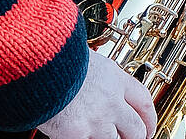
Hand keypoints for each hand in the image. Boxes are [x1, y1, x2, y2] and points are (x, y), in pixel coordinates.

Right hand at [37, 51, 156, 138]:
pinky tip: (82, 136)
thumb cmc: (54, 55)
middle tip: (135, 138)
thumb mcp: (85, 58)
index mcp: (114, 78)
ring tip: (104, 137)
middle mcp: (110, 100)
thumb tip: (96, 80)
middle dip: (137, 136)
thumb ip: (96, 75)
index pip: (143, 101)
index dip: (149, 117)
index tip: (148, 125)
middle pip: (136, 128)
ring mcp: (97, 120)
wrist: (36, 62)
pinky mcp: (78, 134)